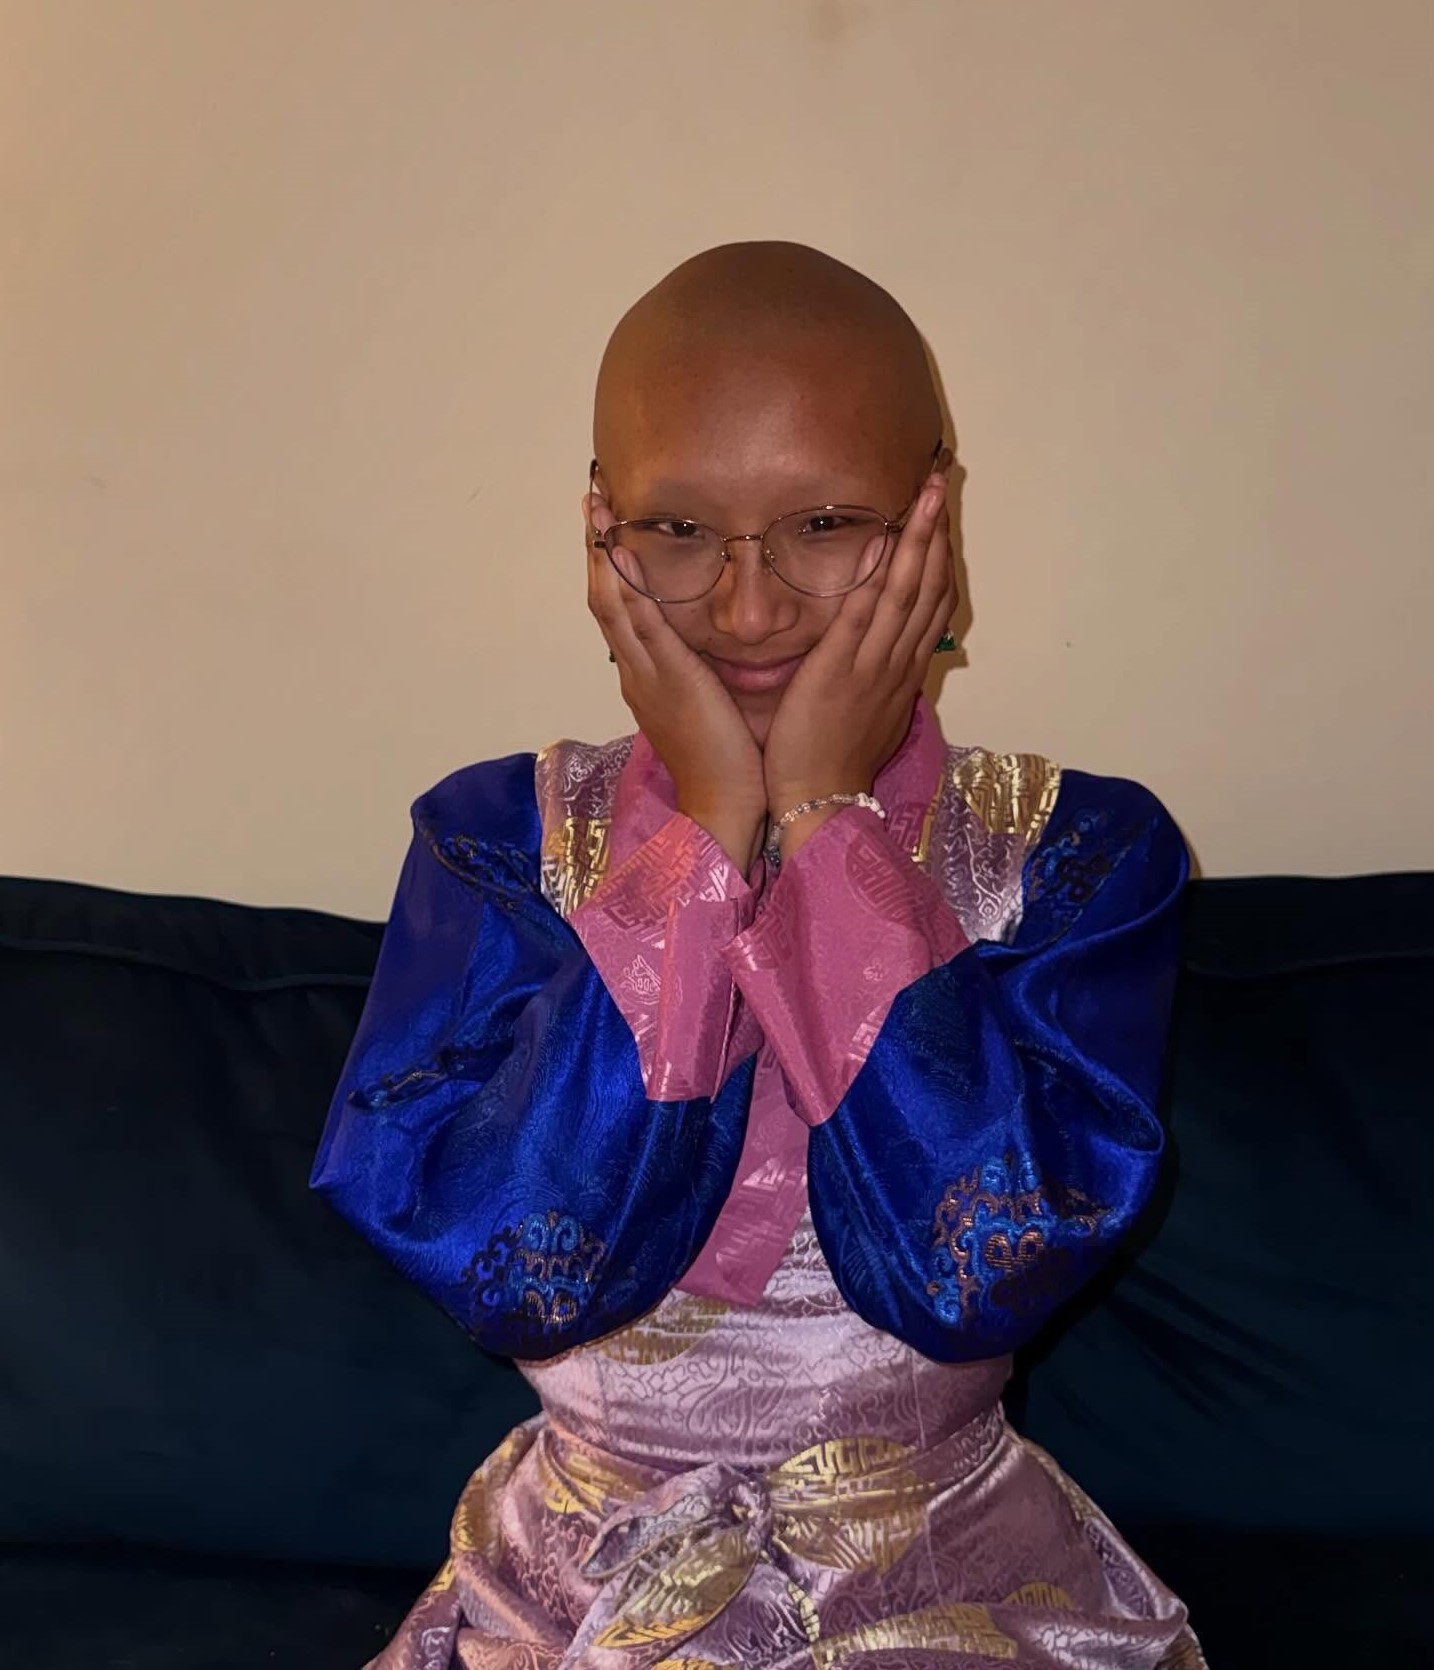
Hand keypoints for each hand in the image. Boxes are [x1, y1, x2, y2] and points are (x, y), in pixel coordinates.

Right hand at [585, 491, 766, 871]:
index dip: (610, 566)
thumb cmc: (726, 766)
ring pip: (611, 602)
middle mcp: (636, 672)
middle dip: (595, 545)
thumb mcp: (706, 709)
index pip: (620, 610)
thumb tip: (713, 648)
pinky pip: (639, 622)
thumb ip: (701, 675)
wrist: (722, 809)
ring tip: (595, 506)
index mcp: (645, 679)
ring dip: (601, 551)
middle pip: (603, 597)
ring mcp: (645, 675)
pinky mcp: (666, 679)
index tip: (607, 524)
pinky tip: (619, 550)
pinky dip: (626, 584)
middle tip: (590, 497)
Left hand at [762, 462, 955, 857]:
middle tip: (939, 482)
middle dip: (936, 533)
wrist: (819, 803)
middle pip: (928, 587)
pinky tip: (883, 538)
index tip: (940, 518)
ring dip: (918, 539)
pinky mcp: (839, 671)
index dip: (938, 559)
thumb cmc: (829, 764)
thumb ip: (874, 680)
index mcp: (902, 674)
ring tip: (927, 494)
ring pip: (906, 592)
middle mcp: (897, 663)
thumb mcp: (867, 718)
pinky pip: (864, 615)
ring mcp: (872, 666)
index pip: (931, 605)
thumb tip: (877, 655)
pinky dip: (877, 574)